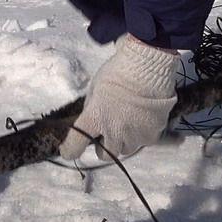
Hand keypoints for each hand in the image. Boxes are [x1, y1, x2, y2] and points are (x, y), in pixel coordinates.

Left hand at [59, 35, 181, 159]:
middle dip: (104, 146)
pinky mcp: (152, 134)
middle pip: (105, 155)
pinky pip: (144, 141)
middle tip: (108, 131)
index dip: (70, 150)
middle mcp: (114, 132)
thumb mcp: (95, 90)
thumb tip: (93, 122)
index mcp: (94, 119)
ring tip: (128, 123)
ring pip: (126, 149)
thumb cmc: (118, 72)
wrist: (148, 66)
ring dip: (123, 141)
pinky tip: (142, 118)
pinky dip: (141, 134)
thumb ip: (92, 110)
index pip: (75, 146)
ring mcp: (135, 136)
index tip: (68, 150)